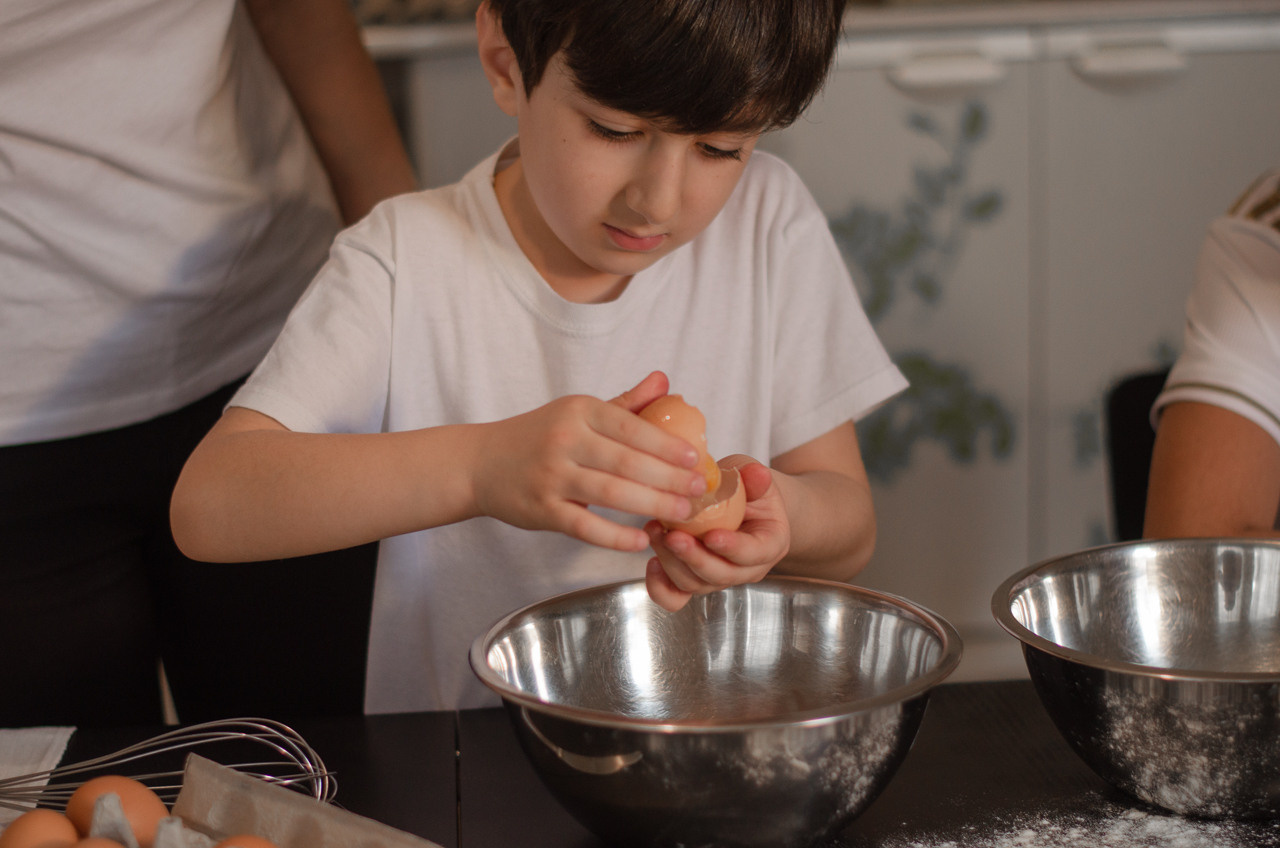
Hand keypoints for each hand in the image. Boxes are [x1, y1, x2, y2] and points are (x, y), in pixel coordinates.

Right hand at [469, 372, 707, 551]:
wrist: (481, 463)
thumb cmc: (539, 435)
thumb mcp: (578, 411)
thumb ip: (625, 402)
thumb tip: (665, 381)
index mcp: (578, 411)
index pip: (630, 426)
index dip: (666, 444)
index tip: (695, 458)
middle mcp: (564, 440)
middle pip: (626, 462)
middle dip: (668, 478)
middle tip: (698, 490)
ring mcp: (552, 476)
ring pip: (610, 493)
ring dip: (651, 504)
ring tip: (681, 512)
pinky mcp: (542, 510)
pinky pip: (585, 526)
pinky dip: (615, 536)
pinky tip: (640, 539)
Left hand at [644, 456, 789, 610]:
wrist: (739, 503)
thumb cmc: (748, 489)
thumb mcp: (754, 477)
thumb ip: (755, 478)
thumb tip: (756, 473)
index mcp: (769, 544)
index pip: (753, 553)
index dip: (732, 547)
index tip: (711, 535)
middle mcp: (746, 569)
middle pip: (721, 575)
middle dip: (694, 557)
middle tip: (673, 535)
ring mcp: (718, 578)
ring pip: (694, 584)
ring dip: (671, 562)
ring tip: (656, 531)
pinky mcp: (694, 581)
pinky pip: (676, 597)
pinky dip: (660, 586)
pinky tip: (652, 562)